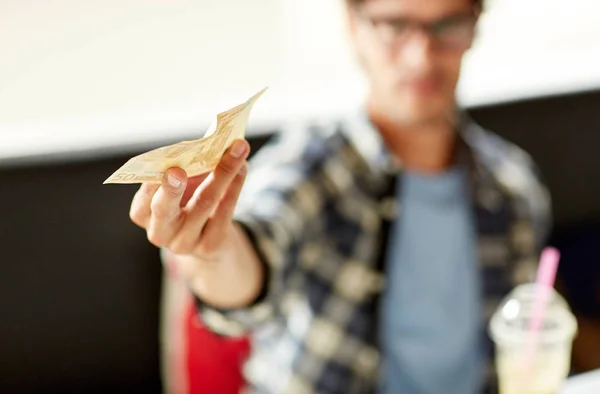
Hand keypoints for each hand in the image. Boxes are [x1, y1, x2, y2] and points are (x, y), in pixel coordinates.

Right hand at [129, 139, 249, 260]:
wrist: (209, 239)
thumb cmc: (188, 201)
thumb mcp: (181, 185)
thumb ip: (186, 164)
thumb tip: (212, 137)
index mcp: (143, 213)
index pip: (142, 200)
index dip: (150, 184)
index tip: (160, 165)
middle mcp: (159, 232)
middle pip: (164, 209)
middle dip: (170, 188)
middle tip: (178, 170)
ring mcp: (185, 242)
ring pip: (204, 203)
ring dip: (222, 172)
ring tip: (237, 149)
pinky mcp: (211, 245)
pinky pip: (225, 212)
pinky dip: (235, 185)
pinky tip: (242, 167)